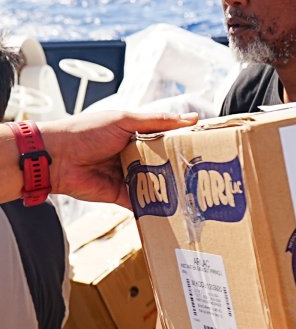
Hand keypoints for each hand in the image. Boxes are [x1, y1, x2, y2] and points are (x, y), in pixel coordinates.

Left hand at [41, 110, 197, 206]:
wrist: (55, 158)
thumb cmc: (85, 133)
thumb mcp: (124, 120)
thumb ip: (158, 122)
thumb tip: (192, 118)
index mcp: (136, 135)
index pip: (167, 139)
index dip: (185, 143)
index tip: (207, 148)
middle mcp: (135, 156)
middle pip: (165, 164)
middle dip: (181, 169)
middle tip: (205, 174)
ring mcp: (129, 176)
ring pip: (157, 184)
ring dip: (171, 188)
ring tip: (195, 193)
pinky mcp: (122, 196)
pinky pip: (143, 204)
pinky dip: (156, 208)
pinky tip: (174, 210)